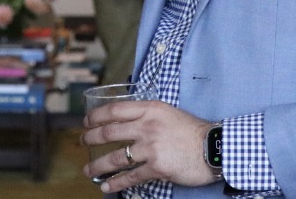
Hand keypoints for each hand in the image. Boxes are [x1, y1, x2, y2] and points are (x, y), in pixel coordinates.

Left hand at [81, 100, 219, 192]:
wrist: (214, 147)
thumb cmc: (192, 130)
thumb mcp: (168, 112)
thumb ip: (148, 115)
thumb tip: (127, 121)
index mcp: (150, 109)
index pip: (115, 109)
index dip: (96, 115)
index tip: (86, 121)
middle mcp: (148, 126)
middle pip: (109, 132)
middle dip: (90, 138)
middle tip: (81, 142)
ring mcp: (151, 147)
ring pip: (116, 157)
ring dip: (98, 165)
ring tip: (88, 170)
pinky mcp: (157, 167)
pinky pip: (131, 176)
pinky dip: (116, 182)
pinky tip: (107, 186)